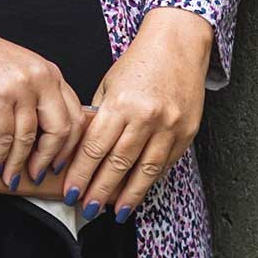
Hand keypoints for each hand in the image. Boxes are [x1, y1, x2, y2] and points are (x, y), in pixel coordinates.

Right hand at [0, 0, 85, 190]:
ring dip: (18, 164)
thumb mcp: (18, 73)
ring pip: (29, 139)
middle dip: (49, 160)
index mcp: (50, 73)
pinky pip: (4, 138)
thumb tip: (37, 141)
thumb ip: (33, 99)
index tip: (60, 162)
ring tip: (10, 176)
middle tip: (38, 174)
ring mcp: (20, 88)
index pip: (76, 116)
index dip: (70, 146)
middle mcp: (41, 78)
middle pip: (60, 131)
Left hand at [61, 6, 213, 221]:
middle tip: (86, 208)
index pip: (94, 148)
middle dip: (100, 191)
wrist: (178, 44)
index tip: (70, 191)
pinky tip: (137, 192)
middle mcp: (146, 118)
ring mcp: (170, 128)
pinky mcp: (186, 133)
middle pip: (118, 164)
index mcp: (120, 104)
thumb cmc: (139, 62)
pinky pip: (165, 164)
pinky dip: (149, 181)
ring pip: (145, 171)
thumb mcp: (109, 84)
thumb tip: (85, 150)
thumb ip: (99, 116)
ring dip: (128, 196)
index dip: (81, 173)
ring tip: (114, 212)